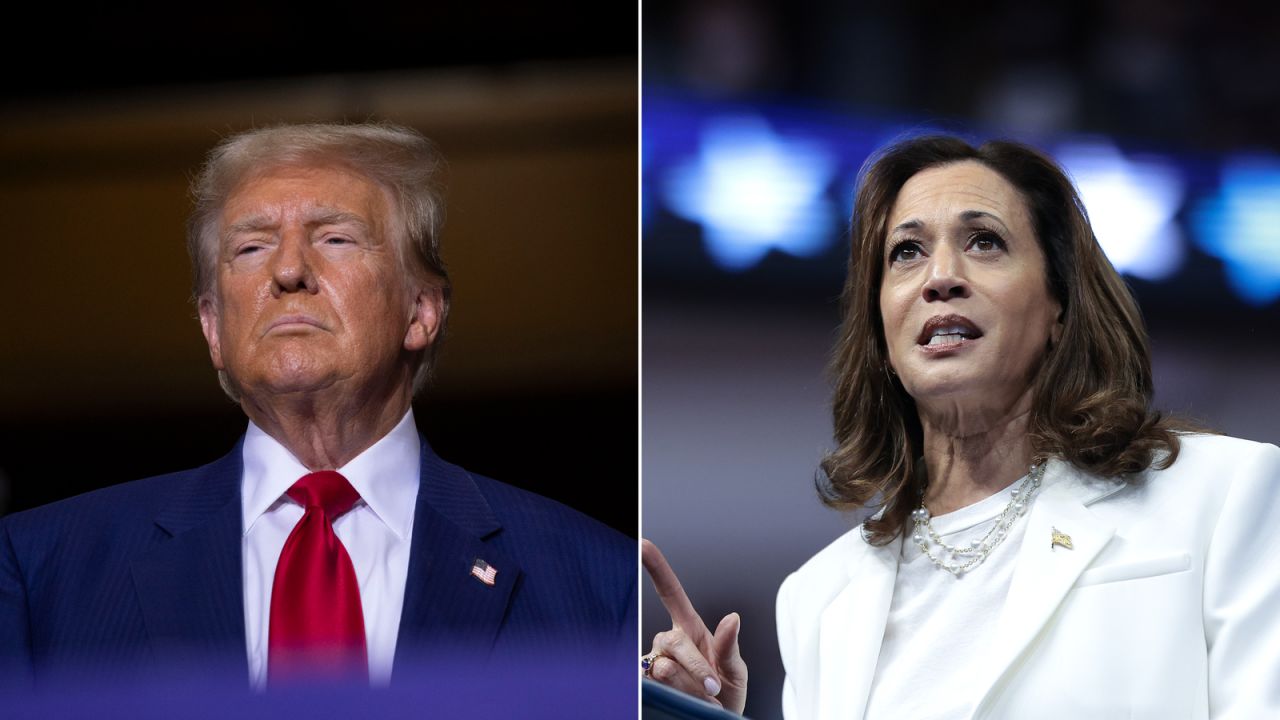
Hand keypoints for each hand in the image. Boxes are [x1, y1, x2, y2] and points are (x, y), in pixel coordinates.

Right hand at [641, 539, 747, 713]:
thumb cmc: (725, 695)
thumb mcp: (736, 671)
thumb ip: (730, 646)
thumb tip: (733, 617)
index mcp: (691, 629)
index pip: (671, 593)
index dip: (657, 568)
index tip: (645, 544)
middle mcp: (668, 641)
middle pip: (673, 640)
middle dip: (696, 667)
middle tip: (714, 688)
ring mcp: (655, 662)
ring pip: (665, 666)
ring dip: (689, 685)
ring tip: (702, 697)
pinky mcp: (648, 683)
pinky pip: (657, 684)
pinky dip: (678, 695)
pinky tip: (686, 701)